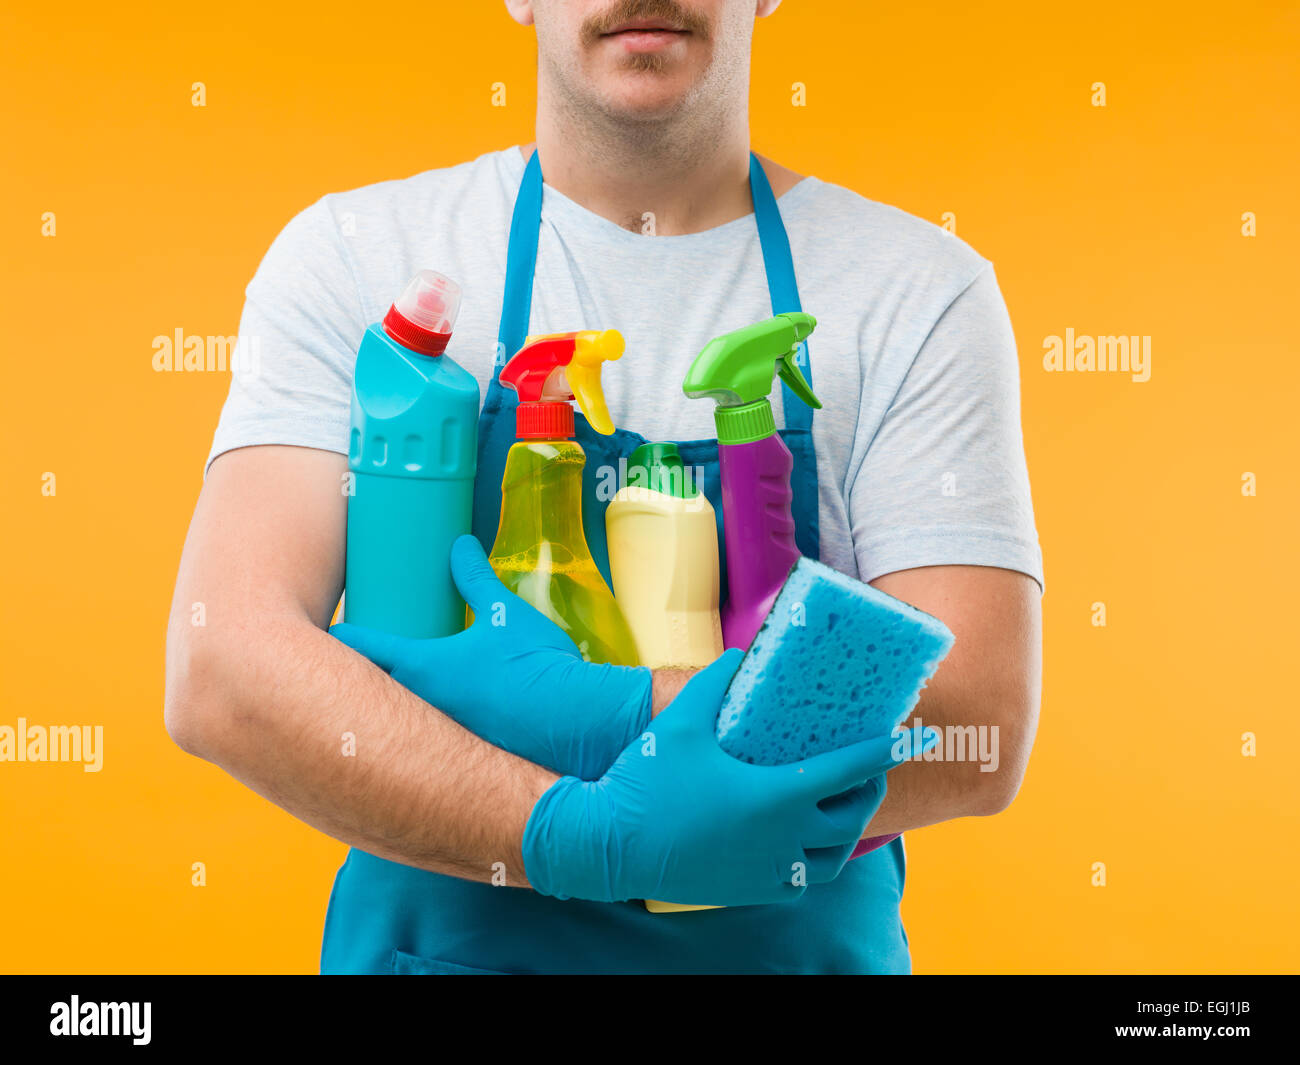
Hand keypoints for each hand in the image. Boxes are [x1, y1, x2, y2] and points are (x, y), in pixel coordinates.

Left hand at [331, 535, 652, 779]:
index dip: (343, 635)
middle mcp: (422, 703)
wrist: (576, 723)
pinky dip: (425, 725)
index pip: (365, 648)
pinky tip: (443, 715)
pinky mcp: (465, 753)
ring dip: (395, 699)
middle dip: (360, 673)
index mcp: (424, 666)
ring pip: (401, 714)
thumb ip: (476, 578)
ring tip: (397, 683)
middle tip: (356, 658)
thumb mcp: (505, 613)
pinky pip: (432, 735)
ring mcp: (441, 733)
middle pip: (371, 687)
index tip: (332, 628)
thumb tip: (460, 545)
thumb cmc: (536, 664)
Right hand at [522, 650, 934, 906]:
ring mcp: (768, 871)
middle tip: (870, 769)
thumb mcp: (681, 722)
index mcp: (774, 795)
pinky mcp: (749, 891)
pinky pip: (801, 884)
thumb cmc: (646, 781)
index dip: (886, 753)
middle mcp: (782, 838)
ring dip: (847, 832)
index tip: (916, 739)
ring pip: (833, 858)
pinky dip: (813, 864)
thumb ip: (714, 683)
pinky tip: (803, 846)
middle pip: (851, 817)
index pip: (848, 770)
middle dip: (870, 790)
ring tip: (843, 809)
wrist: (607, 845)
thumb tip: (739, 653)